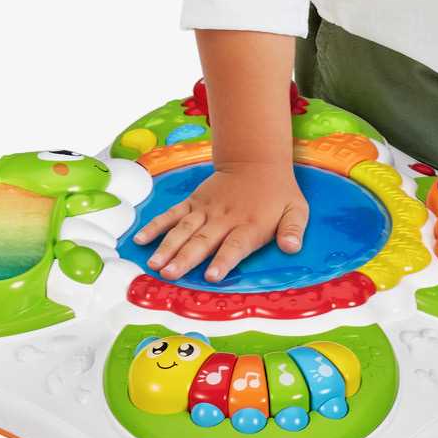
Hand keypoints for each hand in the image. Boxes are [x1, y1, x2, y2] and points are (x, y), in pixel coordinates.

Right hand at [132, 165, 308, 283]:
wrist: (256, 161)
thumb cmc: (278, 193)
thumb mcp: (296, 210)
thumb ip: (294, 230)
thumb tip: (292, 248)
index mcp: (249, 225)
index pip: (234, 246)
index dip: (223, 261)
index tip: (210, 275)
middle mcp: (224, 219)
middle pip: (202, 241)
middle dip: (185, 258)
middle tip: (170, 275)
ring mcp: (205, 210)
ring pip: (183, 230)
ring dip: (167, 247)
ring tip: (154, 264)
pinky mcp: (193, 202)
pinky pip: (172, 214)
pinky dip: (156, 226)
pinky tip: (141, 240)